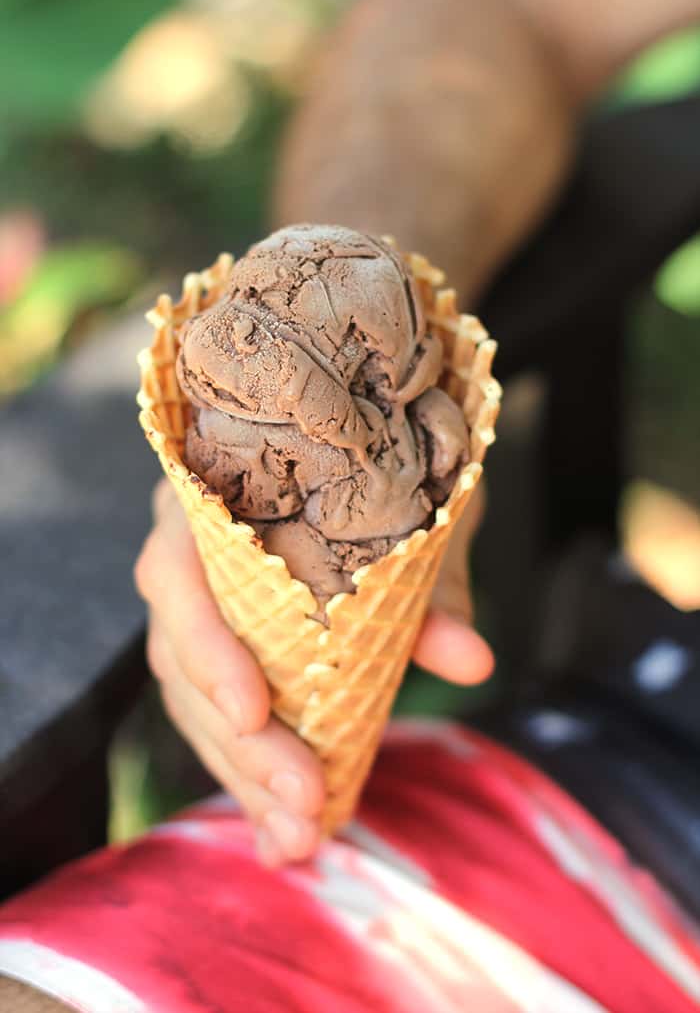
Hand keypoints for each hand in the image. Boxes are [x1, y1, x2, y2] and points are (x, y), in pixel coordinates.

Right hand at [135, 479, 492, 866]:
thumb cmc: (392, 468)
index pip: (178, 572)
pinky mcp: (226, 646)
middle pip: (184, 657)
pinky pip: (220, 712)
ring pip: (194, 700)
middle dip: (242, 745)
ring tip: (299, 839)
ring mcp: (202, 601)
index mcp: (213, 496)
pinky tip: (284, 827)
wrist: (387, 453)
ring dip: (245, 775)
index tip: (255, 711)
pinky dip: (254, 771)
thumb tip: (470, 663)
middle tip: (304, 809)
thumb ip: (431, 583)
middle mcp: (191, 551)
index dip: (207, 645)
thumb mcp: (417, 511)